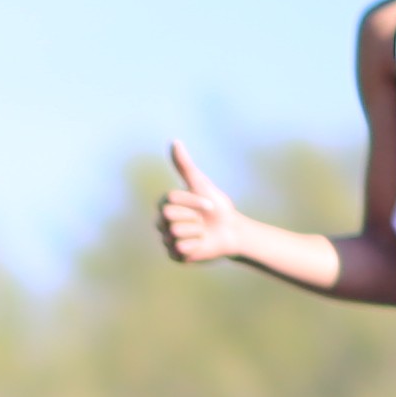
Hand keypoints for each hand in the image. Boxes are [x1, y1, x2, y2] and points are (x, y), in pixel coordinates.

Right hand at [156, 140, 239, 268]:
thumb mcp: (201, 184)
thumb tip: (175, 141)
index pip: (171, 200)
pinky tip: (200, 244)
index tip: (209, 204)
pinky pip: (180, 250)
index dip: (194, 202)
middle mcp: (163, 222)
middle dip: (192, 217)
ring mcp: (168, 239)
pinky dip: (196, 246)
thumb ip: (185, 165)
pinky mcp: (175, 255)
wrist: (231, 231)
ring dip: (196, 232)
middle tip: (202, 220)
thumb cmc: (218, 207)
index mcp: (167, 204)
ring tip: (202, 233)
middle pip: (168, 216)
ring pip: (174, 234)